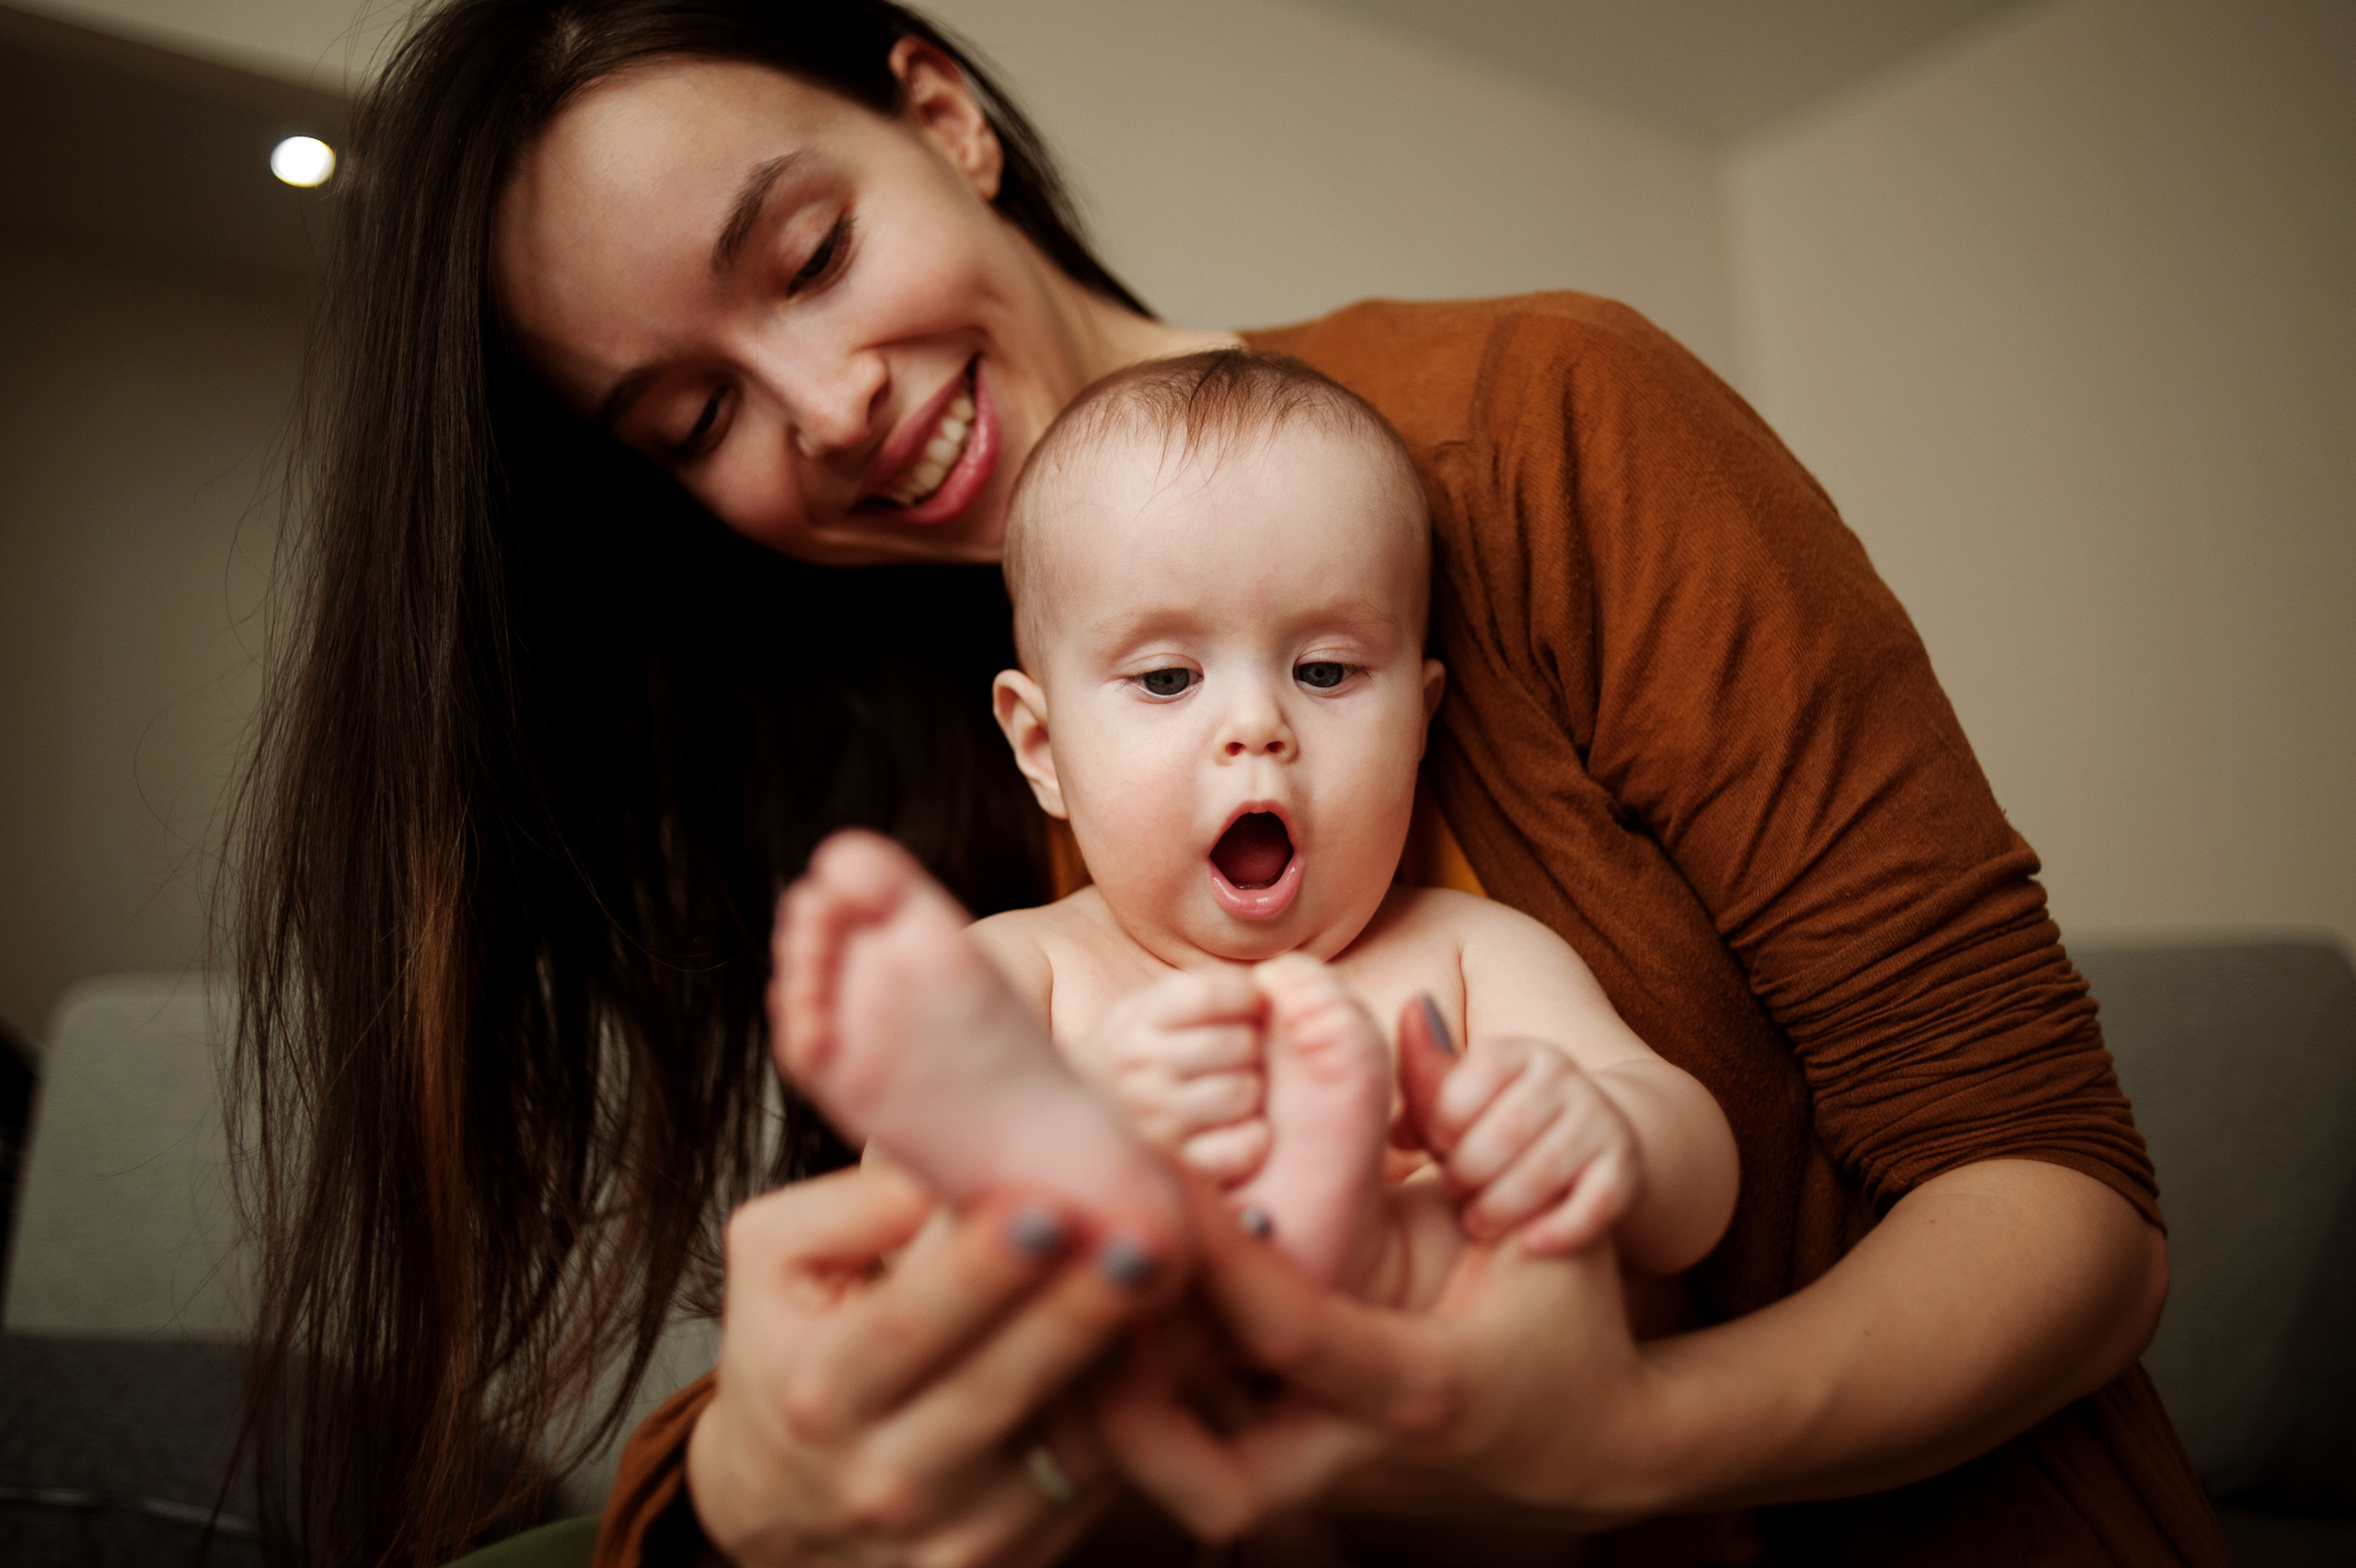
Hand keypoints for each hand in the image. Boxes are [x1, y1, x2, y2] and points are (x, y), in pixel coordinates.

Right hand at [686, 1164, 1161, 1566]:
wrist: (787, 1503)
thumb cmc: (791, 1346)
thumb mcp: (781, 1257)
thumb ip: (857, 1202)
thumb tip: (959, 1155)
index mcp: (821, 1392)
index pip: (905, 1323)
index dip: (977, 1270)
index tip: (1046, 1204)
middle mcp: (886, 1477)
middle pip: (998, 1389)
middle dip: (1078, 1313)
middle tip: (1148, 1241)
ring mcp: (962, 1531)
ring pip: (1072, 1442)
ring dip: (1144, 1358)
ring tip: (1191, 1279)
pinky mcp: (1023, 1558)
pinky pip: (1107, 1474)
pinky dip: (1157, 1402)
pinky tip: (1193, 1328)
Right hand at [1062, 965, 1270, 1184]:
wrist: (1077, 1117)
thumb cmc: (1137, 1051)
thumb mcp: (1147, 1007)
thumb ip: (1200, 989)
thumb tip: (1265, 988)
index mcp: (1136, 1023)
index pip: (1207, 995)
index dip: (1244, 993)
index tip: (1249, 1000)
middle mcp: (1141, 1072)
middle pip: (1235, 1044)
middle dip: (1250, 1041)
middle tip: (1240, 1048)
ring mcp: (1157, 1122)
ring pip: (1241, 1093)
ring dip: (1251, 1087)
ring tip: (1234, 1083)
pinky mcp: (1176, 1164)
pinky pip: (1239, 1149)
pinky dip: (1252, 1136)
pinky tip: (1238, 1124)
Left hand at [1093, 1174, 1655, 1542]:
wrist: (1598, 1451)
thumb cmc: (1569, 1322)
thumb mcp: (1545, 1222)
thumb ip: (1470, 1122)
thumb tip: (1416, 1013)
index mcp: (1420, 1384)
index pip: (1291, 1332)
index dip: (1212, 1262)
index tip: (1152, 1191)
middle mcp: (1362, 1451)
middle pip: (1218, 1478)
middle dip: (1136, 1420)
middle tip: (1066, 1316)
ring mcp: (1328, 1488)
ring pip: (1194, 1490)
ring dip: (1123, 1424)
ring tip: (1058, 1321)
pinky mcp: (1304, 1491)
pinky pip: (1202, 1470)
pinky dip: (1148, 1426)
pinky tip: (1099, 1351)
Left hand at [1421, 1034, 1644, 1254]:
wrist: (1583, 1150)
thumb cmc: (1493, 1127)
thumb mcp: (1455, 1100)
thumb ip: (1423, 1072)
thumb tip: (1414, 1007)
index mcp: (1517, 1052)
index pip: (1470, 1081)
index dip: (1442, 1124)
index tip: (1433, 1146)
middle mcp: (1565, 1076)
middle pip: (1507, 1129)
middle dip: (1468, 1169)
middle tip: (1453, 1188)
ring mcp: (1600, 1120)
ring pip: (1546, 1170)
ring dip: (1502, 1205)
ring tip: (1477, 1222)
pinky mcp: (1625, 1169)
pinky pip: (1597, 1203)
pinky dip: (1561, 1229)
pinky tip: (1529, 1244)